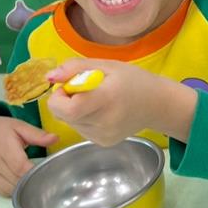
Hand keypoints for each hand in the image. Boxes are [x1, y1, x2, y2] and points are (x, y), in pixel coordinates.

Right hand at [0, 116, 57, 196]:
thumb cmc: (0, 129)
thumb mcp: (19, 126)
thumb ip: (37, 134)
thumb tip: (56, 138)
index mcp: (6, 149)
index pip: (21, 167)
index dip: (35, 173)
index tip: (49, 172)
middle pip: (17, 181)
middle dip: (33, 182)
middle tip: (49, 179)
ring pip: (10, 189)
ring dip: (24, 189)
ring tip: (38, 183)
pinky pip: (1, 192)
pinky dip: (14, 193)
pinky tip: (24, 187)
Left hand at [45, 58, 196, 145]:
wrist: (158, 104)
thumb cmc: (134, 81)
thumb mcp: (108, 65)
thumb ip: (76, 67)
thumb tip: (49, 77)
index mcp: (107, 98)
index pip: (68, 108)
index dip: (59, 98)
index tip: (67, 87)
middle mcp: (104, 121)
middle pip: (64, 116)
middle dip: (65, 101)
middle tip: (82, 91)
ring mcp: (103, 135)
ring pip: (70, 123)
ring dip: (74, 110)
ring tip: (95, 101)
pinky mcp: (103, 142)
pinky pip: (80, 129)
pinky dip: (83, 119)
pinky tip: (101, 112)